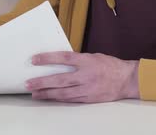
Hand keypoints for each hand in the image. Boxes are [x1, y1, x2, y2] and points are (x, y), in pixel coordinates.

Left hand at [25, 51, 139, 102]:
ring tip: (34, 93)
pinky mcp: (89, 99)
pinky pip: (71, 100)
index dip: (47, 59)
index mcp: (87, 61)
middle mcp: (86, 75)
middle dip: (42, 82)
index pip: (63, 58)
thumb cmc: (110, 65)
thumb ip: (77, 59)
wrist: (127, 80)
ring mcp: (88, 89)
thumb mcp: (93, 56)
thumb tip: (59, 61)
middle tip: (28, 83)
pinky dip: (59, 99)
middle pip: (60, 79)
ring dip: (47, 94)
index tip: (34, 60)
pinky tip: (50, 98)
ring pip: (63, 93)